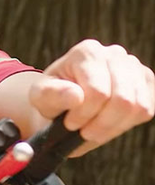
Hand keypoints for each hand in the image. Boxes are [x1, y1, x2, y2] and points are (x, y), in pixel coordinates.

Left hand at [30, 39, 154, 155]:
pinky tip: (107, 123)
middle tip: (83, 132)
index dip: (83, 115)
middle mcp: (114, 54)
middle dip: (101, 124)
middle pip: (122, 100)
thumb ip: (51, 95)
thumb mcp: (40, 97)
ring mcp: (134, 67)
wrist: (63, 101)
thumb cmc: (52, 97)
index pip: (97, 92)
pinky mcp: (146, 82)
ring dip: (113, 126)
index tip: (69, 124)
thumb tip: (75, 96)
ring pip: (137, 107)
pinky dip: (126, 123)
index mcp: (87, 52)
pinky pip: (146, 110)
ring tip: (93, 129)